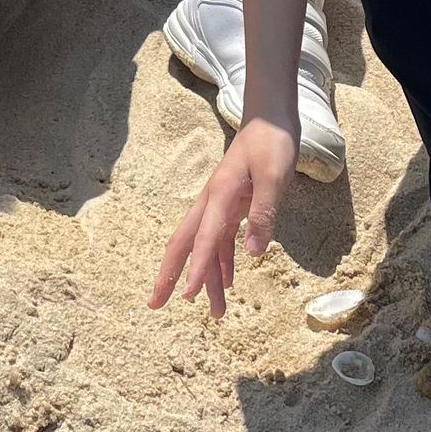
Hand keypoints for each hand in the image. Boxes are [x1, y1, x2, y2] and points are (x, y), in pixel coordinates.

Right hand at [150, 118, 298, 318]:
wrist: (270, 118)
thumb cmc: (272, 143)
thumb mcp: (274, 176)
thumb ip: (263, 213)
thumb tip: (252, 254)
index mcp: (218, 196)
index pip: (204, 240)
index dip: (196, 270)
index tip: (187, 297)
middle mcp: (212, 203)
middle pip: (185, 246)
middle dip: (170, 276)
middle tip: (156, 305)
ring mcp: (220, 205)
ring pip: (206, 249)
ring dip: (208, 279)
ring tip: (216, 313)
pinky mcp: (232, 205)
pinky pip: (221, 240)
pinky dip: (223, 263)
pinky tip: (230, 283)